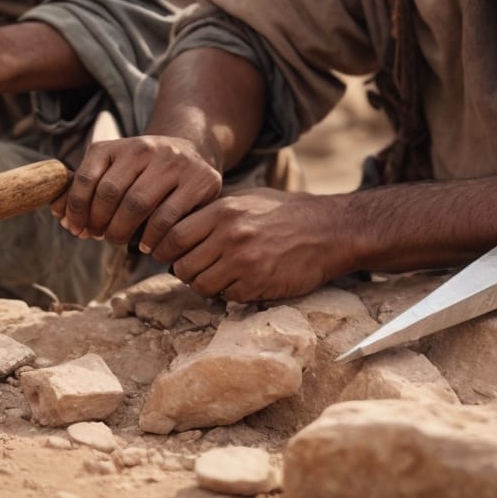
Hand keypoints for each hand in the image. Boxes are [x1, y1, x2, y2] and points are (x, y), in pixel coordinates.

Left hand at [53, 135, 222, 250]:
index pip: (87, 178)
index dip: (76, 209)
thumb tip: (58, 213)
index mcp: (118, 145)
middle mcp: (145, 147)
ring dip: (123, 232)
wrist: (193, 151)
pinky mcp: (200, 179)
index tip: (76, 229)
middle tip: (100, 237)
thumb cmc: (144, 171)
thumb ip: (87, 188)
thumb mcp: (115, 170)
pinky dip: (152, 237)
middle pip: (110, 193)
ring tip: (119, 241)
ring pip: (137, 205)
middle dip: (100, 223)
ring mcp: (174, 161)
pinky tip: (147, 245)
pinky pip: (167, 217)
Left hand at [155, 190, 354, 302]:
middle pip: (181, 264)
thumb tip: (177, 228)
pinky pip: (227, 297)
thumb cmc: (286, 213)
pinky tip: (244, 282)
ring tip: (221, 276)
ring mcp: (243, 261)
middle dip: (185, 270)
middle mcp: (230, 235)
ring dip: (205, 285)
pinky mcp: (258, 284)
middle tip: (197, 269)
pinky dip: (230, 294)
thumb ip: (214, 211)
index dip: (166, 249)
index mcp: (223, 210)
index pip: (173, 235)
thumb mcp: (247, 199)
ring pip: (200, 284)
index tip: (170, 254)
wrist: (330, 230)